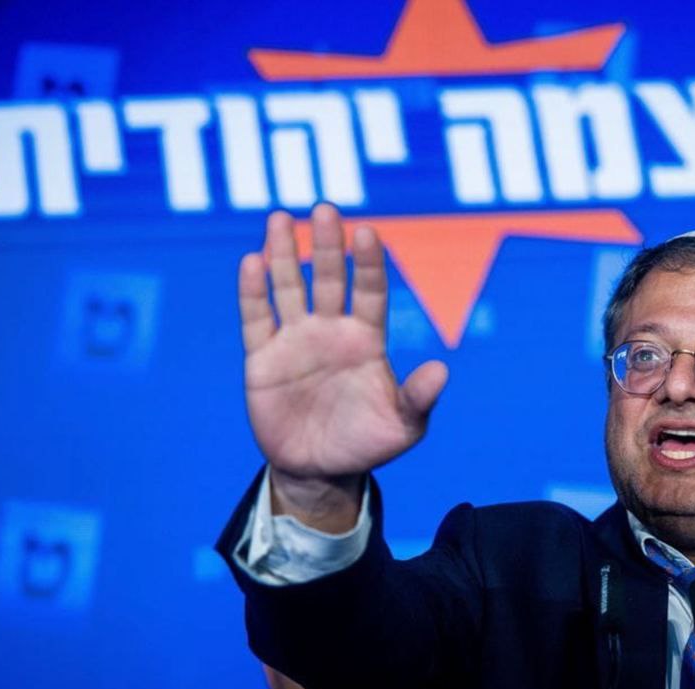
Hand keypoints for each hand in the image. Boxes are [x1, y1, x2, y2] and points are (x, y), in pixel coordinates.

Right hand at [239, 204, 447, 520]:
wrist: (321, 472)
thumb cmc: (367, 443)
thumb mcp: (404, 427)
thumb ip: (419, 398)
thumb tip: (442, 371)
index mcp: (367, 339)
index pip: (370, 291)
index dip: (369, 263)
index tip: (368, 232)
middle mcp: (331, 331)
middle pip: (330, 279)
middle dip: (329, 245)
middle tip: (325, 209)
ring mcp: (295, 341)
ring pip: (290, 287)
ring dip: (286, 253)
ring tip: (280, 218)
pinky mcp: (262, 359)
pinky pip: (256, 319)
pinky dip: (252, 292)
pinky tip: (252, 261)